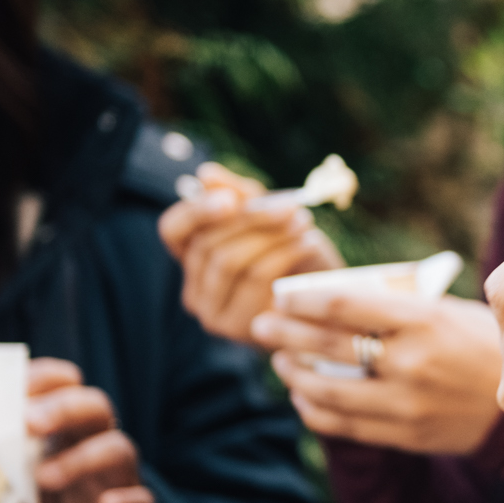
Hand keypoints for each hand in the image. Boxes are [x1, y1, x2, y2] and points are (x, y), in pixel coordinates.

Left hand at [0, 359, 154, 502]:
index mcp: (61, 430)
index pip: (62, 385)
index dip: (44, 378)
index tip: (17, 386)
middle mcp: (94, 444)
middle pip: (94, 406)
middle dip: (63, 407)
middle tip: (29, 421)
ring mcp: (118, 478)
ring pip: (118, 449)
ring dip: (82, 458)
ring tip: (44, 479)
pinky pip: (142, 501)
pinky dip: (128, 501)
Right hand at [158, 161, 344, 342]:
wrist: (330, 301)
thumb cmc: (297, 256)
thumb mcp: (270, 218)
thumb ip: (239, 195)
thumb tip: (205, 174)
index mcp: (193, 260)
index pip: (173, 230)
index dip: (196, 211)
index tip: (231, 198)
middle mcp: (194, 291)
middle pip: (208, 244)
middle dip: (252, 219)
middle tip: (290, 206)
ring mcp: (213, 313)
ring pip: (229, 261)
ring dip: (271, 235)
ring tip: (303, 222)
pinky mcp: (238, 327)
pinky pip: (255, 279)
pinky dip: (285, 254)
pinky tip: (308, 243)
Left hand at [255, 291, 503, 454]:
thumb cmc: (483, 342)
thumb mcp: (449, 310)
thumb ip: (399, 306)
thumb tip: (333, 297)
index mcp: (423, 320)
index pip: (344, 305)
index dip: (303, 300)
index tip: (280, 294)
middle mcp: (411, 362)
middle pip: (328, 347)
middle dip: (285, 334)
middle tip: (262, 325)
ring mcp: (408, 402)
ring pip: (328, 391)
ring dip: (294, 374)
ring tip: (279, 362)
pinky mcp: (407, 434)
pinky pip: (344, 424)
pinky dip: (315, 410)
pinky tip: (303, 397)